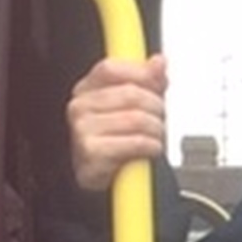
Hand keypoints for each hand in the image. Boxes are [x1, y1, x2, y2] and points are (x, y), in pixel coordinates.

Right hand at [67, 53, 168, 193]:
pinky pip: (135, 142)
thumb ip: (147, 81)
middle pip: (130, 93)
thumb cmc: (115, 140)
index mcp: (87, 89)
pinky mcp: (92, 151)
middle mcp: (80, 106)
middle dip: (155, 107)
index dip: (140, 73)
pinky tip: (150, 149)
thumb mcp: (132, 106)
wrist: (103, 179)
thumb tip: (158, 62)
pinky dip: (151, 146)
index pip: (111, 68)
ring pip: (136, 118)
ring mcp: (83, 129)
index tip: (157, 84)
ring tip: (156, 136)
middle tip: (160, 118)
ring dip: (156, 129)